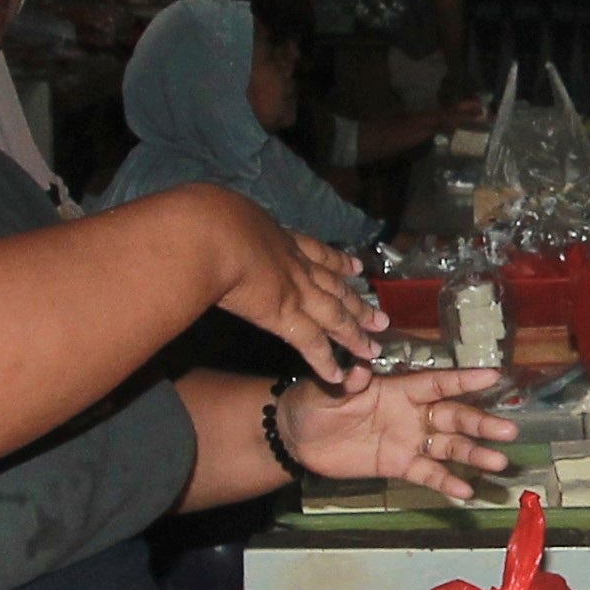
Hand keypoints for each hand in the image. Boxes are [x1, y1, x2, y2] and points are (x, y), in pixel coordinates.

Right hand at [195, 192, 385, 380]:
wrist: (211, 232)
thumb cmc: (208, 216)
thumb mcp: (225, 212)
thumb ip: (228, 221)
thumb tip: (216, 220)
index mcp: (278, 238)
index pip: (315, 252)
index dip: (337, 262)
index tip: (356, 268)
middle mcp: (294, 264)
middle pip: (334, 287)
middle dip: (357, 302)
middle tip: (381, 315)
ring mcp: (294, 290)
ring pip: (334, 315)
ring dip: (355, 332)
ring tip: (373, 348)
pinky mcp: (285, 316)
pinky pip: (311, 343)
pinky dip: (325, 361)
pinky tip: (337, 376)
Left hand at [280, 369, 520, 499]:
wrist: (298, 438)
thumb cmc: (314, 403)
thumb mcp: (328, 388)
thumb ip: (347, 382)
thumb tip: (358, 371)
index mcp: (399, 389)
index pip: (438, 383)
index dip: (464, 381)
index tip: (494, 377)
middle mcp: (412, 414)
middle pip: (454, 417)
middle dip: (481, 423)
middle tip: (509, 430)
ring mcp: (409, 441)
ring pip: (449, 447)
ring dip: (474, 454)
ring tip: (498, 462)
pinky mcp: (400, 466)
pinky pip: (428, 474)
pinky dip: (446, 482)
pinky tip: (466, 491)